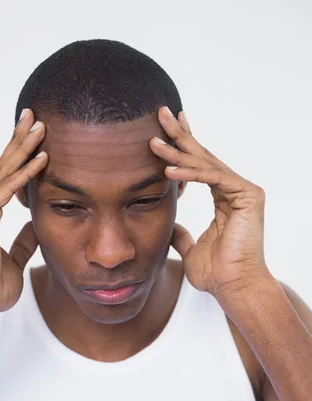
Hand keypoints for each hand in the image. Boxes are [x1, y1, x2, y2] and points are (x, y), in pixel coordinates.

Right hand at [0, 109, 48, 321]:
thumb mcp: (13, 258)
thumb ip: (22, 239)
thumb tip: (35, 226)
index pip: (1, 177)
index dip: (17, 156)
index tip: (34, 137)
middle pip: (0, 166)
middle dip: (19, 140)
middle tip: (34, 116)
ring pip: (2, 171)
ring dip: (23, 148)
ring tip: (42, 127)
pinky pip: (5, 190)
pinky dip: (24, 174)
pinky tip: (41, 159)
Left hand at [149, 106, 271, 299]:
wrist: (234, 288)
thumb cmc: (217, 273)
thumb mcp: (191, 250)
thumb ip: (181, 236)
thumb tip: (170, 227)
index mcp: (223, 199)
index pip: (200, 166)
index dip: (182, 147)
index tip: (165, 130)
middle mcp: (234, 190)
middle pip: (202, 156)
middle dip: (180, 135)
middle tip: (160, 113)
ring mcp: (242, 191)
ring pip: (204, 165)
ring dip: (177, 153)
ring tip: (153, 142)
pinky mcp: (247, 195)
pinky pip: (213, 178)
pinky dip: (190, 174)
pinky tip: (167, 171)